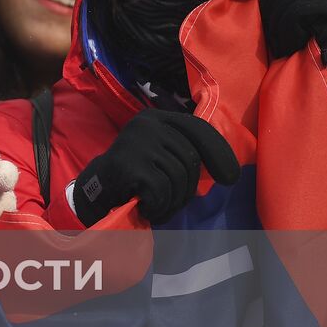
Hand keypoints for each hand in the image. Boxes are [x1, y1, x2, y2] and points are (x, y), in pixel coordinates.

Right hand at [73, 109, 239, 226]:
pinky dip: (159, 207)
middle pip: (190, 159)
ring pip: (178, 177)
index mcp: (156, 117)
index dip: (218, 153)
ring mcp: (137, 143)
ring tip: (159, 206)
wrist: (96, 187)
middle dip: (188, 188)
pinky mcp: (130, 165)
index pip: (198, 128)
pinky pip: (162, 191)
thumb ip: (185, 150)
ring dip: (173, 201)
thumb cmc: (135, 173)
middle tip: (173, 202)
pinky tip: (148, 209)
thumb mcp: (160, 151)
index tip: (230, 178)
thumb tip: (228, 169)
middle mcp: (147, 124)